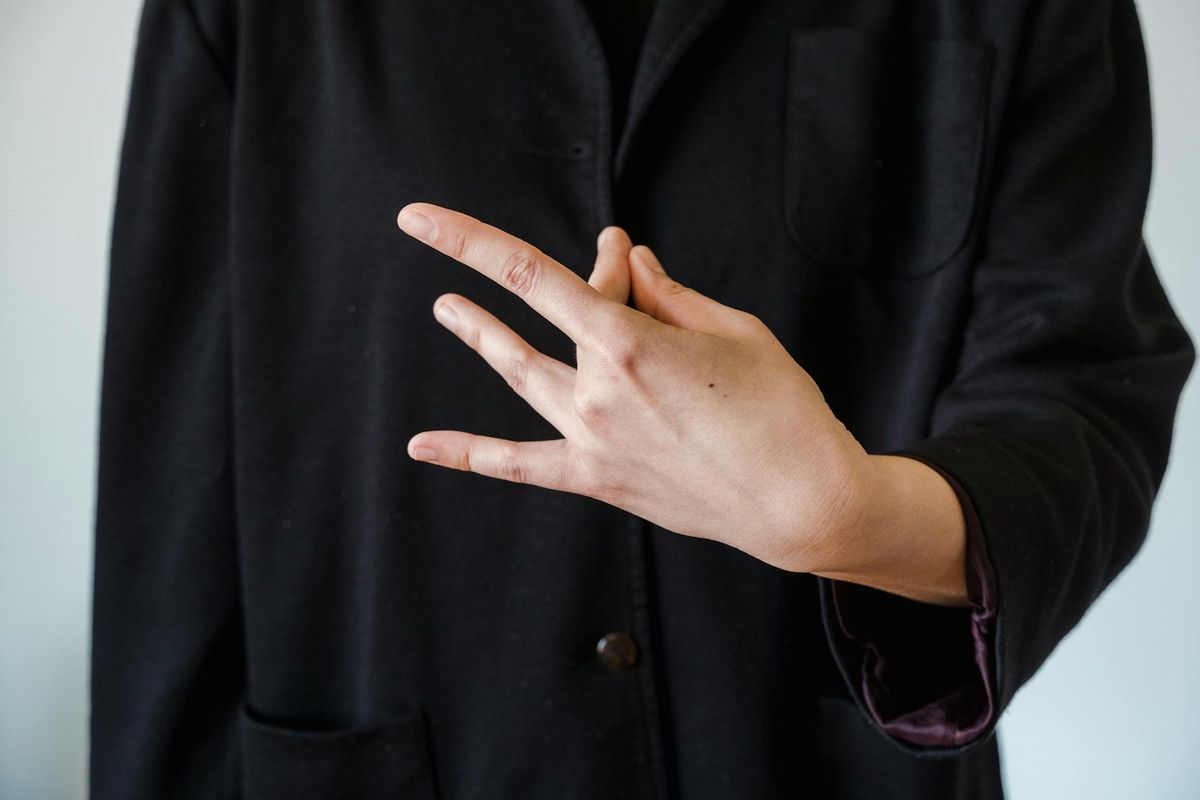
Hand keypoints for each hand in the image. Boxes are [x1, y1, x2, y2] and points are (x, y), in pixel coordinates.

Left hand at [395, 201, 874, 574]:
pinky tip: (421, 445)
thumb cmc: (781, 408)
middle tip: (617, 263)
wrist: (801, 502)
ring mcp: (591, 438)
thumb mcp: (734, 329)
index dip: (469, 240)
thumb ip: (668, 292)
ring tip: (446, 311)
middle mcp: (597, 389)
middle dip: (593, 282)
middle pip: (561, 317)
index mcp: (629, 341)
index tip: (421, 219)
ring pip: (523, 374)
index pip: (529, 275)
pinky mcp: (598, 477)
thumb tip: (629, 260)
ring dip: (483, 337)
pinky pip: (520, 465)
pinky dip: (469, 453)